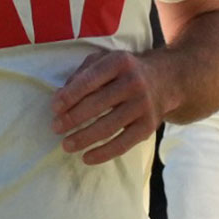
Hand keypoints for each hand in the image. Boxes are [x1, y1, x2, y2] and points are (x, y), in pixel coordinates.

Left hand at [51, 48, 169, 163]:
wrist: (163, 81)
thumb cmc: (122, 72)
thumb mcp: (103, 61)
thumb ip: (81, 75)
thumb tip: (60, 97)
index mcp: (119, 62)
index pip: (90, 80)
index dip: (70, 96)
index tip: (54, 108)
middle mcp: (134, 82)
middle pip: (97, 105)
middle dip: (72, 118)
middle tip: (55, 128)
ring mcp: (143, 105)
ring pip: (108, 126)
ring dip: (84, 138)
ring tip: (66, 145)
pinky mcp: (149, 125)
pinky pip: (123, 143)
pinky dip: (103, 153)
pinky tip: (86, 158)